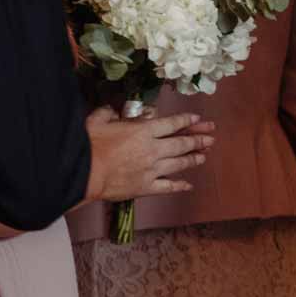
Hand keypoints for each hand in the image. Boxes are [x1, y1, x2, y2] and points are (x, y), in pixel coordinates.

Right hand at [85, 109, 212, 203]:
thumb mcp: (98, 120)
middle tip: (212, 138)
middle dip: (198, 139)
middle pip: (182, 143)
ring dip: (193, 159)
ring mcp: (152, 170)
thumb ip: (109, 112)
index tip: (198, 120)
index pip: (171, 123)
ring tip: (204, 156)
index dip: (186, 120)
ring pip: (179, 164)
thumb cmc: (89, 144)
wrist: (83, 172)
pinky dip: (180, 186)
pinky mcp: (146, 187)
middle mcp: (153, 149)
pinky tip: (188, 185)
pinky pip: (168, 187)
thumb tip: (112, 108)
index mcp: (143, 130)